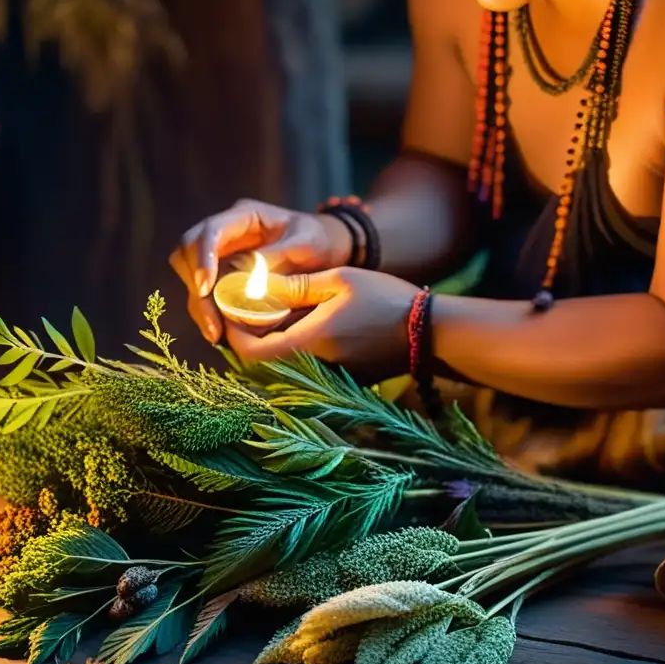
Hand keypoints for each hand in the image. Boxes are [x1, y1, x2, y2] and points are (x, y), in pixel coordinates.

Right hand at [170, 199, 354, 342]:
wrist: (329, 250)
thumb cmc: (320, 241)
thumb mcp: (307, 244)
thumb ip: (278, 257)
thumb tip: (247, 281)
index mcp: (244, 216)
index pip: (210, 231)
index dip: (202, 258)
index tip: (206, 288)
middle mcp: (226, 233)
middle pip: (187, 251)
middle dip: (194, 285)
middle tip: (211, 318)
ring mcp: (222, 255)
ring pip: (190, 275)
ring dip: (199, 304)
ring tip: (216, 333)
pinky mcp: (223, 276)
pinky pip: (205, 294)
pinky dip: (208, 312)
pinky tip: (219, 333)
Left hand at [225, 267, 419, 381]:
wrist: (431, 334)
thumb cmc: (386, 300)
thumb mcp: (339, 279)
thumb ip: (296, 285)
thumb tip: (258, 286)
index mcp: (307, 345)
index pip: (248, 351)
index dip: (233, 330)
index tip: (234, 305)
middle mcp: (311, 372)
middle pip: (258, 365)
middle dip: (246, 337)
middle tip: (246, 308)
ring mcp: (324, 382)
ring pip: (277, 370)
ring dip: (267, 345)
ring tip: (268, 313)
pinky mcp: (337, 383)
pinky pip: (298, 372)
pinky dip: (288, 351)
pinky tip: (296, 326)